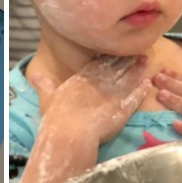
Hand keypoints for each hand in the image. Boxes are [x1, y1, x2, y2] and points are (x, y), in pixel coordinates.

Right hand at [30, 55, 150, 144]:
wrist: (70, 133)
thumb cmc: (56, 117)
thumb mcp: (47, 98)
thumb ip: (43, 85)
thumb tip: (33, 75)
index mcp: (82, 79)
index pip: (99, 64)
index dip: (109, 56)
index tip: (117, 49)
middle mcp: (99, 83)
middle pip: (116, 67)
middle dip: (127, 59)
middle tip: (138, 50)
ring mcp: (112, 96)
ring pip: (128, 79)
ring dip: (137, 69)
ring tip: (146, 60)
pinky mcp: (123, 110)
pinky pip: (135, 98)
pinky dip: (142, 90)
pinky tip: (148, 83)